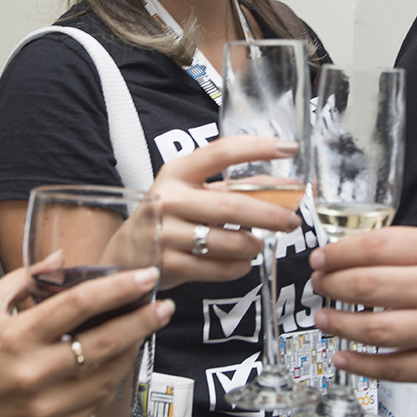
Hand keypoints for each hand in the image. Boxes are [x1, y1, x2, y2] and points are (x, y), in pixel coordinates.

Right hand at [0, 264, 169, 416]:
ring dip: (130, 351)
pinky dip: (110, 379)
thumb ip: (26, 278)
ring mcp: (44, 405)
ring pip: (106, 376)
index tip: (146, 277)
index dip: (118, 289)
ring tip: (141, 332)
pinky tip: (116, 362)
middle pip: (103, 344)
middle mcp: (33, 371)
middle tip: (164, 307)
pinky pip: (94, 401)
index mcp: (17, 335)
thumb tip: (63, 256)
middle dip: (141, 323)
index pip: (77, 305)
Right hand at [150, 136, 299, 288]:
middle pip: (233, 207)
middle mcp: (169, 199)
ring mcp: (166, 234)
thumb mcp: (191, 192)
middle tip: (292, 220)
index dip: (257, 148)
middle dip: (271, 215)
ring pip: (231, 242)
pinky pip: (221, 268)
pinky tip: (238, 262)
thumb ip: (232, 188)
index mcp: (177, 173)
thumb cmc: (169, 217)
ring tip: (255, 245)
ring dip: (253, 246)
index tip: (288, 148)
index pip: (221, 152)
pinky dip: (239, 266)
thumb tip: (286, 188)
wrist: (125, 255)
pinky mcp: (169, 265)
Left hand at [310, 227, 416, 385]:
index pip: (376, 247)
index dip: (339, 254)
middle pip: (369, 286)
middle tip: (320, 286)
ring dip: (339, 324)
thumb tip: (343, 255)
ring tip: (323, 318)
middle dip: (333, 286)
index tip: (320, 259)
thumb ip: (399, 249)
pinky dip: (360, 364)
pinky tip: (341, 356)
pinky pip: (392, 368)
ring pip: (375, 329)